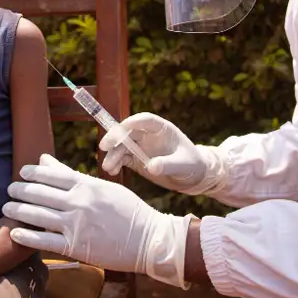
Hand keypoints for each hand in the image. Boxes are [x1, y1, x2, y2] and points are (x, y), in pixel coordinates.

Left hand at [4, 154, 191, 287]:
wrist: (147, 239)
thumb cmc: (128, 210)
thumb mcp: (103, 186)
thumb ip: (73, 175)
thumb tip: (46, 160)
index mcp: (86, 185)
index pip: (51, 175)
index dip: (32, 173)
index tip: (21, 172)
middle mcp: (78, 202)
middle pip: (39, 194)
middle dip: (20, 191)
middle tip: (9, 190)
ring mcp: (75, 225)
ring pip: (37, 215)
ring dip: (18, 211)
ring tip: (6, 208)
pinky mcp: (75, 247)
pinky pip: (44, 241)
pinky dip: (26, 237)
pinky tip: (14, 233)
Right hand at [99, 112, 226, 195]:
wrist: (192, 177)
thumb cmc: (192, 165)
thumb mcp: (184, 164)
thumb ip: (168, 164)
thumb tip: (151, 166)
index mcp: (162, 129)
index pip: (146, 120)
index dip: (133, 122)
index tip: (122, 127)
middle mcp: (149, 135)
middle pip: (128, 131)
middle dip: (115, 138)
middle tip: (104, 146)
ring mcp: (141, 147)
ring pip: (122, 146)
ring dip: (113, 154)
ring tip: (108, 167)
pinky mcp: (137, 159)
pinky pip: (123, 159)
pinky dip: (116, 163)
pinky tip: (113, 171)